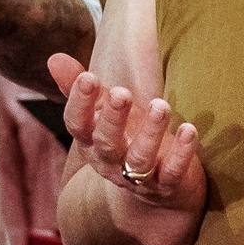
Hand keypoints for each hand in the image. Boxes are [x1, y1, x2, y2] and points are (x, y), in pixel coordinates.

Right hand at [52, 52, 203, 210]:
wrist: (154, 186)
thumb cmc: (125, 135)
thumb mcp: (103, 111)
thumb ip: (81, 87)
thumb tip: (54, 58)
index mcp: (90, 140)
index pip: (77, 124)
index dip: (80, 102)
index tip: (88, 77)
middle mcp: (110, 160)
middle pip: (106, 142)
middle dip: (113, 118)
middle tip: (121, 93)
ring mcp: (138, 176)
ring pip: (140, 158)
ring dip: (150, 132)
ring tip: (161, 105)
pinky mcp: (166, 185)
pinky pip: (172, 172)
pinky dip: (181, 153)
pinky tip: (189, 130)